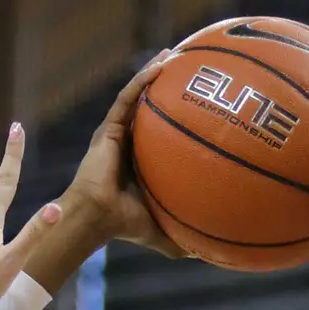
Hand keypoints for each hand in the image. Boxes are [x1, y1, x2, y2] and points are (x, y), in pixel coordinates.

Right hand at [57, 52, 185, 257]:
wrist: (96, 219)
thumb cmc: (124, 227)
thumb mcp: (163, 233)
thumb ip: (184, 239)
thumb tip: (211, 254)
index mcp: (143, 161)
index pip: (163, 133)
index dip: (179, 116)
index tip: (202, 104)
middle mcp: (130, 143)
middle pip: (152, 107)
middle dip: (169, 87)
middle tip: (192, 70)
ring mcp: (118, 133)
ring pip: (138, 95)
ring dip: (155, 73)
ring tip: (175, 54)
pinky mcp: (108, 129)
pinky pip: (128, 98)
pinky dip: (143, 80)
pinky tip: (162, 65)